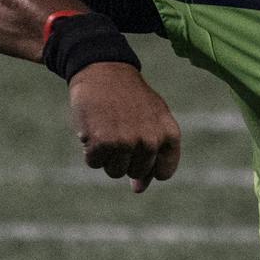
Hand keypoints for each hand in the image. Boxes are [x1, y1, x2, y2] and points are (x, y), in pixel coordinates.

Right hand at [67, 62, 181, 192]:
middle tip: (120, 130)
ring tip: (107, 127)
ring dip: (106, 155)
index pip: (163, 172)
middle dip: (125, 157)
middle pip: (136, 172)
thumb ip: (152, 154)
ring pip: (114, 171)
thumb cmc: (129, 99)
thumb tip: (139, 190)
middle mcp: (151, 141)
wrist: (104, 70)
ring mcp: (127, 142)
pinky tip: (93, 128)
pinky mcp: (103, 142)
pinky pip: (94, 163)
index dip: (148, 166)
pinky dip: (90, 150)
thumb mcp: (151, 121)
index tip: (138, 148)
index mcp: (170, 134)